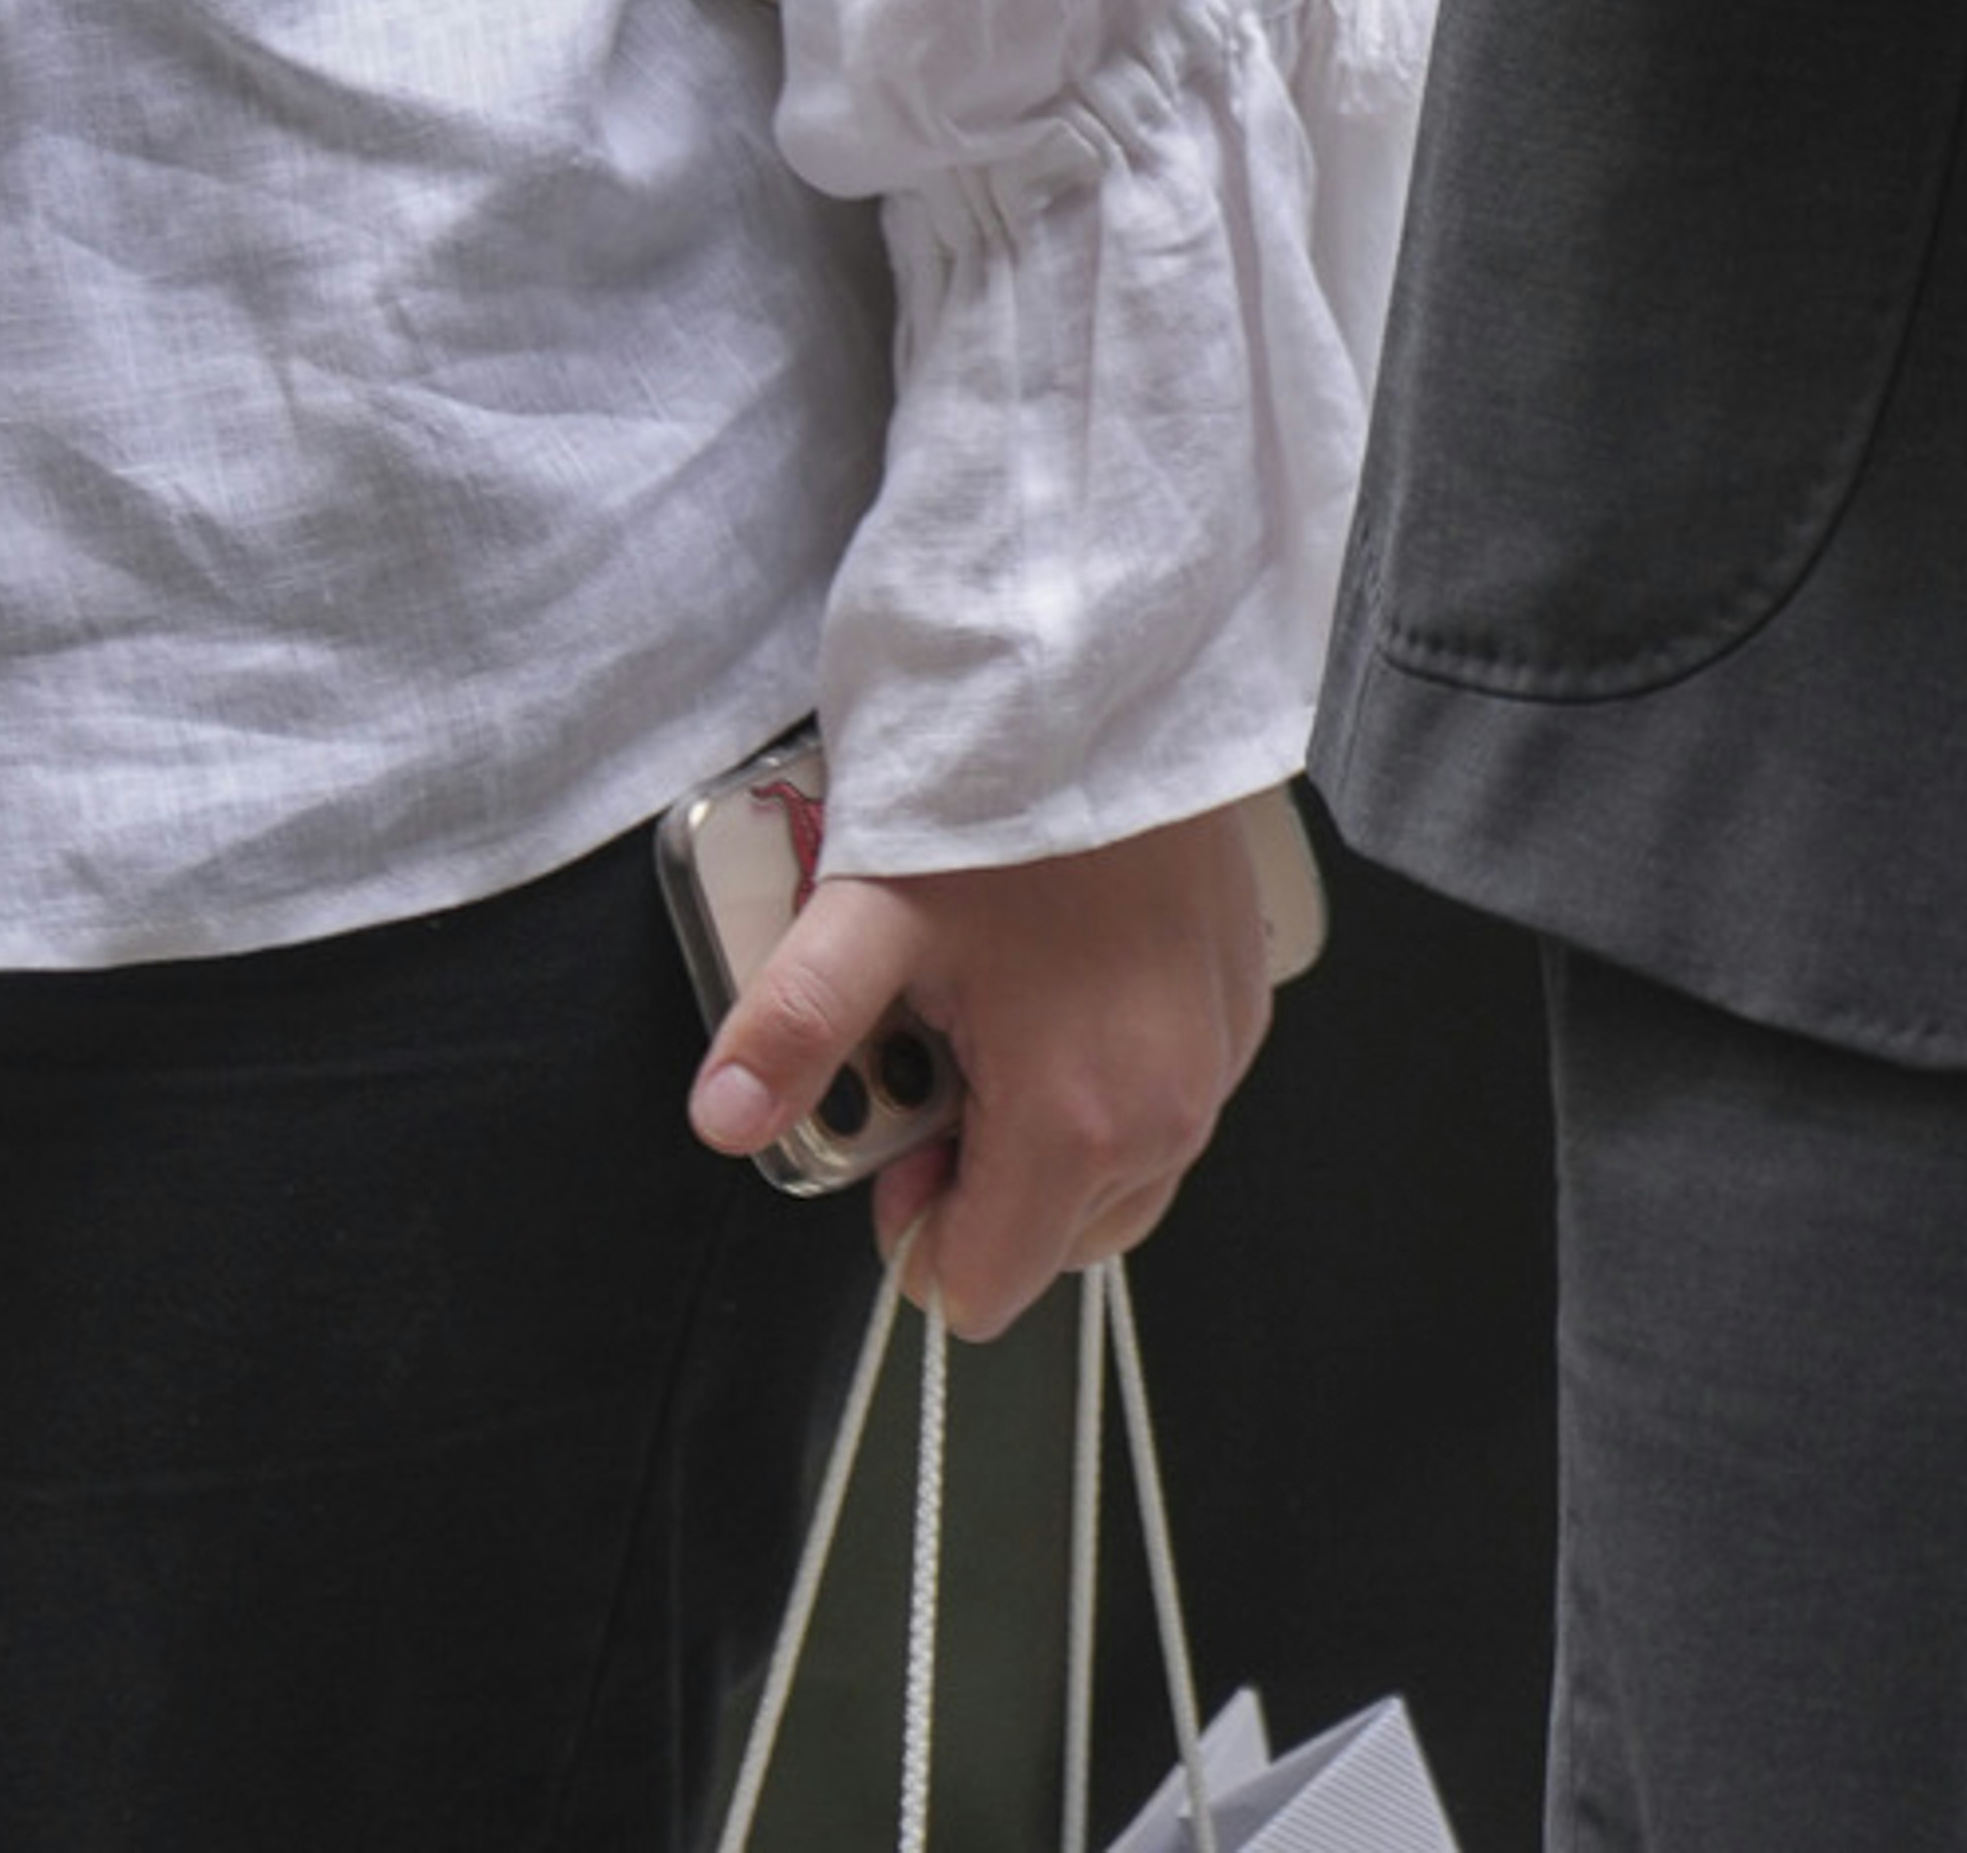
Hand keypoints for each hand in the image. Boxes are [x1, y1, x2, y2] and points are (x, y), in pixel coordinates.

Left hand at [691, 797, 1286, 1333]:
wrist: (1127, 677)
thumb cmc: (1011, 792)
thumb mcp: (870, 909)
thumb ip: (792, 1027)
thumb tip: (721, 1116)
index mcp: (1080, 1120)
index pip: (978, 1289)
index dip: (916, 1223)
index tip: (907, 1111)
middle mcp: (1172, 1111)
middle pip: (1051, 1245)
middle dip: (988, 1182)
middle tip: (952, 1050)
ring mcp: (1221, 1059)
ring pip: (1116, 1182)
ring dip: (1054, 1133)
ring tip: (1011, 1009)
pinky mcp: (1245, 1008)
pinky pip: (1170, 1105)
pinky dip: (1115, 1078)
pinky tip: (1074, 978)